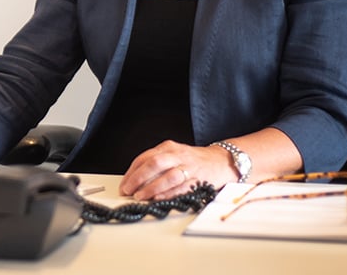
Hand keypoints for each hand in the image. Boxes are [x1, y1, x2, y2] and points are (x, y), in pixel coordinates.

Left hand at [119, 140, 233, 200]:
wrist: (222, 161)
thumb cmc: (194, 161)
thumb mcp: (173, 155)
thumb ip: (157, 164)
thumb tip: (135, 181)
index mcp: (168, 148)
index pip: (145, 157)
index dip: (132, 172)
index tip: (124, 185)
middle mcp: (178, 155)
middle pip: (154, 163)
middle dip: (138, 178)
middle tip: (128, 191)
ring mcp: (189, 167)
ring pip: (168, 175)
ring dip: (152, 187)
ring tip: (140, 197)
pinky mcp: (199, 180)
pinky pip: (182, 187)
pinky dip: (169, 194)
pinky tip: (158, 198)